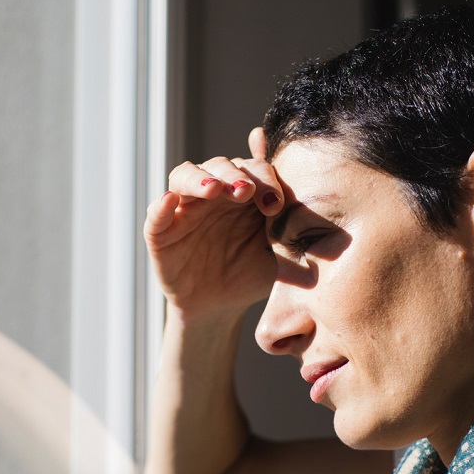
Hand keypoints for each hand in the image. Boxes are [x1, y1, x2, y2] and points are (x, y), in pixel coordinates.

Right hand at [145, 128, 283, 319]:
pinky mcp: (161, 234)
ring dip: (198, 178)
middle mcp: (211, 192)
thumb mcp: (280, 248)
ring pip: (183, 177)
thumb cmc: (253, 272)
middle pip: (218, 166)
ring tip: (213, 189)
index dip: (263, 179)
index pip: (250, 168)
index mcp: (240, 190)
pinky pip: (156, 216)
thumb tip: (317, 190)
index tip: (277, 204)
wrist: (222, 308)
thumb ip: (293, 220)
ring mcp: (184, 210)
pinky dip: (160, 206)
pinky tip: (170, 201)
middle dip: (234, 175)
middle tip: (246, 192)